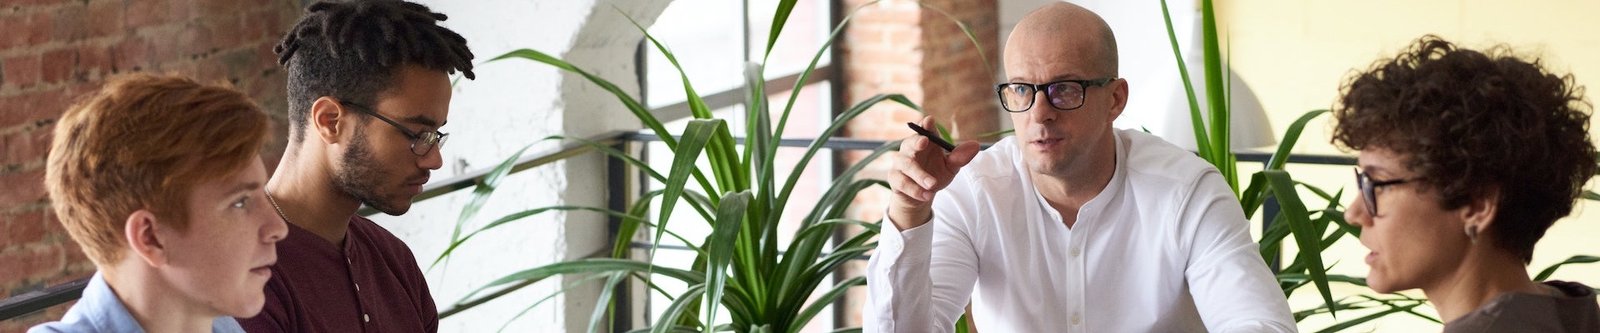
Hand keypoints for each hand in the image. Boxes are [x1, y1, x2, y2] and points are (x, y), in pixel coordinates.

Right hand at [887, 116, 980, 230]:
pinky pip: (902, 183)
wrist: (922, 195)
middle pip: (909, 142)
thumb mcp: (950, 167)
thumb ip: (959, 157)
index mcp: (924, 142)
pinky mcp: (894, 178)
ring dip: (920, 175)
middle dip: (916, 141)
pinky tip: (926, 195)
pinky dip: (915, 190)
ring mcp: (900, 163)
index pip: (924, 129)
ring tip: (932, 185)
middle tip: (925, 141)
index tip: (929, 121)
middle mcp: (910, 149)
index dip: (926, 125)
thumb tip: (975, 145)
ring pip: (907, 165)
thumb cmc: (935, 174)